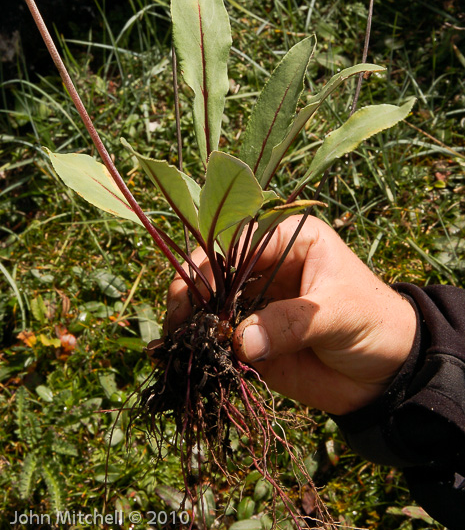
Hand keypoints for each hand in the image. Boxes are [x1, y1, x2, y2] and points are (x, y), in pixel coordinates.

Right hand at [167, 216, 415, 414]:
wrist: (386, 374)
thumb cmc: (373, 323)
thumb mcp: (337, 312)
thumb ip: (291, 323)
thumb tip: (240, 341)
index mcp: (288, 239)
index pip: (238, 240)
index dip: (211, 261)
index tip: (193, 289)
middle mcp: (265, 266)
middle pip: (214, 270)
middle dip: (191, 290)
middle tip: (177, 317)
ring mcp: (254, 302)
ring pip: (209, 303)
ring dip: (190, 320)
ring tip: (177, 339)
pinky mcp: (249, 337)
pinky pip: (217, 336)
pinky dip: (200, 345)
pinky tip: (184, 354)